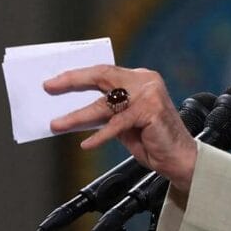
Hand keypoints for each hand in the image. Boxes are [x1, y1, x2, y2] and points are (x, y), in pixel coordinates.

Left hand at [44, 65, 197, 191]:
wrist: (180, 159)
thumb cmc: (152, 141)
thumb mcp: (123, 123)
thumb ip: (105, 112)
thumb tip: (72, 109)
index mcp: (140, 79)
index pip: (104, 72)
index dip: (77, 75)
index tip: (55, 82)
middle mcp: (145, 81)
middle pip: (102, 75)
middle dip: (73, 81)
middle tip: (50, 87)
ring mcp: (150, 94)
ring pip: (105, 102)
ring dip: (78, 115)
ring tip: (58, 123)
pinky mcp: (151, 111)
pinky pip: (117, 123)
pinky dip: (100, 135)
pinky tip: (87, 144)